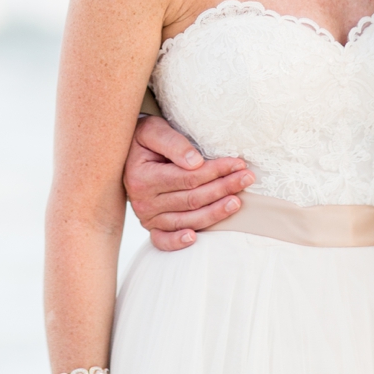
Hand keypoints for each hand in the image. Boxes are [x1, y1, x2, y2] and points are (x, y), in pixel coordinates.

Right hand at [123, 115, 252, 251]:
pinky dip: (178, 242)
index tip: (237, 163)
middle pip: (192, 199)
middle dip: (223, 188)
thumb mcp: (153, 130)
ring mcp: (147, 217)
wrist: (127, 153)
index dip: (215, 171)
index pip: (188, 178)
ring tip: (238, 201)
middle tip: (247, 178)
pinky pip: (163, 241)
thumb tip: (196, 162)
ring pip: (187, 219)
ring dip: (215, 212)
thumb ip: (173, 143)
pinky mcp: (151, 227)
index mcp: (142, 177)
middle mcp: (143, 201)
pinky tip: (195, 238)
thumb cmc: (144, 139)